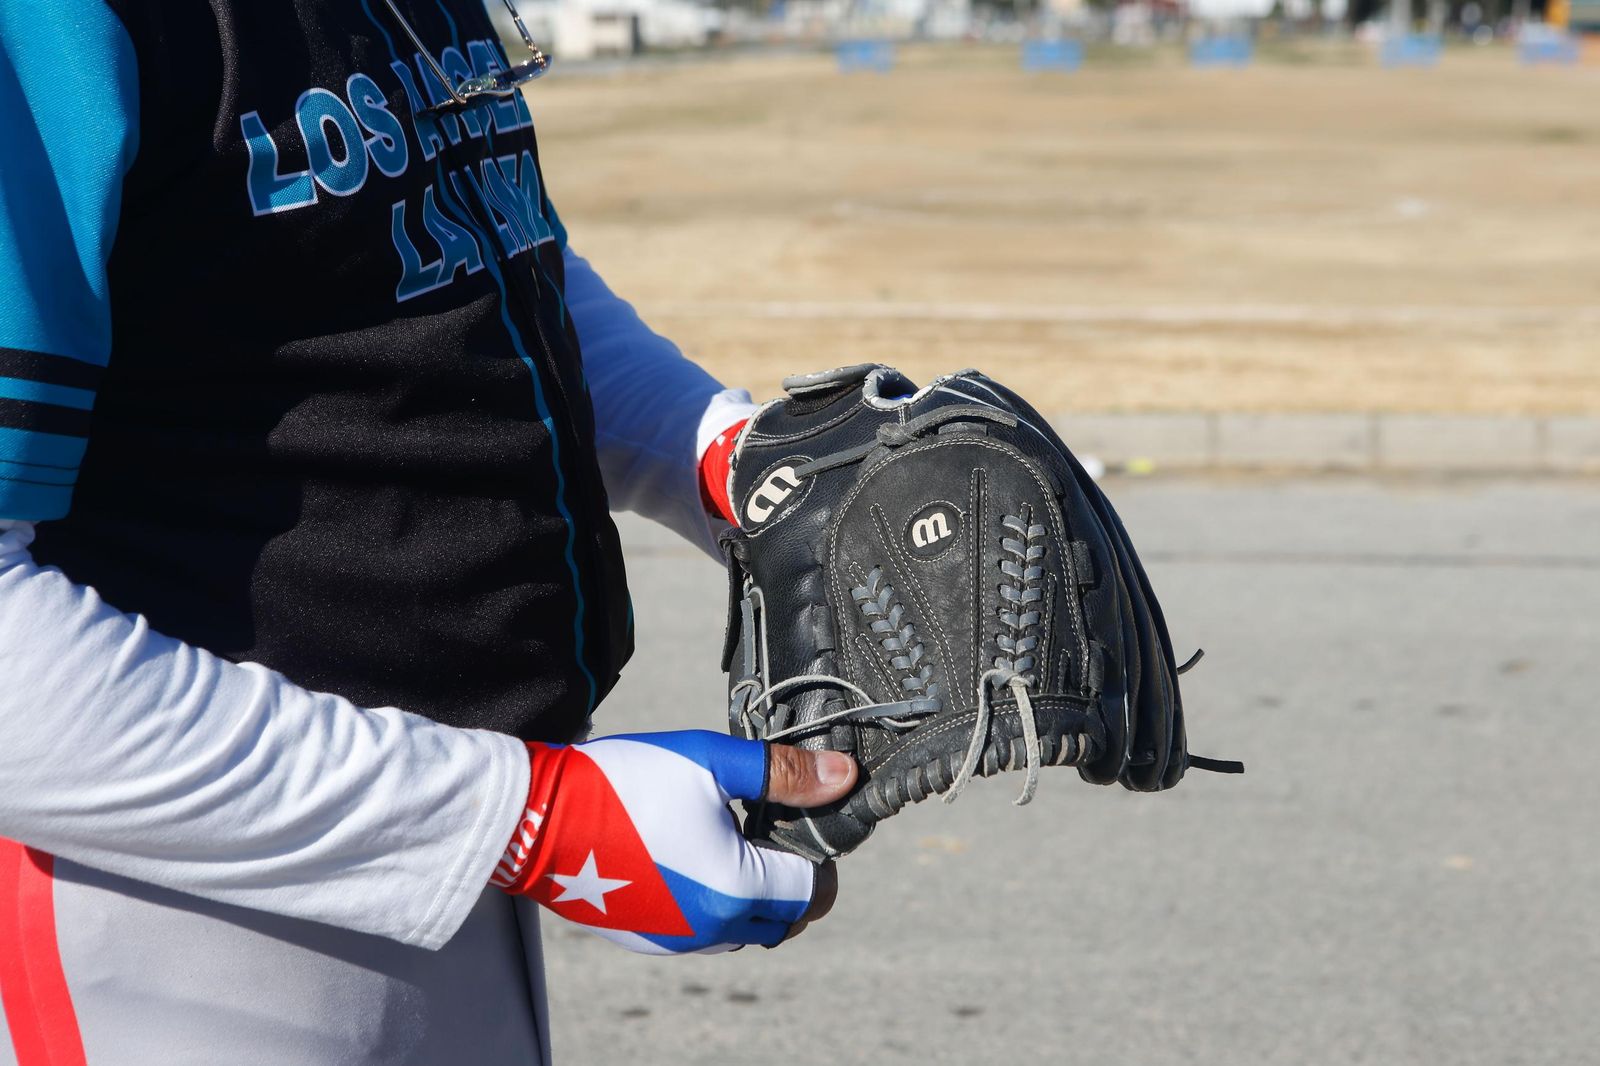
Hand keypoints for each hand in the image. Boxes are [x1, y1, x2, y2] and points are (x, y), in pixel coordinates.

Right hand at [492, 730, 856, 953]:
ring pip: (746, 929)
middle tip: (769, 827)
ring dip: (755, 894)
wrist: (538, 819)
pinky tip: (690, 854)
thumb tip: (843, 777)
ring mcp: (679, 941)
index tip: (798, 817)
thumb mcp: (711, 763)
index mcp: (737, 888)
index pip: (814, 889)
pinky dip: (716, 902)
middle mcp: (713, 929)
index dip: (818, 851)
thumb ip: (781, 774)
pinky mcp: (650, 941)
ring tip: (728, 837)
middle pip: (786, 918)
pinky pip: (705, 932)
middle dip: (792, 878)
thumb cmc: (625, 784)